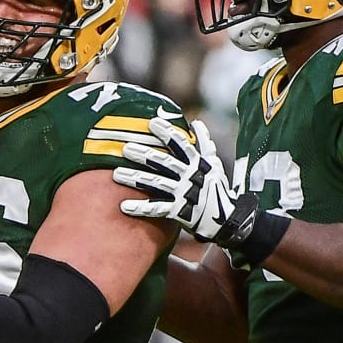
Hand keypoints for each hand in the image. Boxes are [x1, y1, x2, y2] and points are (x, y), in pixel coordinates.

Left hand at [114, 118, 260, 244]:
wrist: (227, 220)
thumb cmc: (216, 188)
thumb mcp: (214, 164)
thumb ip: (204, 144)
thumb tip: (196, 123)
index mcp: (197, 164)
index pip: (181, 145)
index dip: (168, 133)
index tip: (152, 122)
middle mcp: (190, 177)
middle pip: (164, 163)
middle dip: (145, 155)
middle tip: (125, 148)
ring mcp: (183, 194)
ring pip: (156, 184)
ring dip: (135, 179)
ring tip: (115, 174)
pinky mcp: (179, 211)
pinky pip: (157, 209)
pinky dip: (141, 208)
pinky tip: (123, 206)